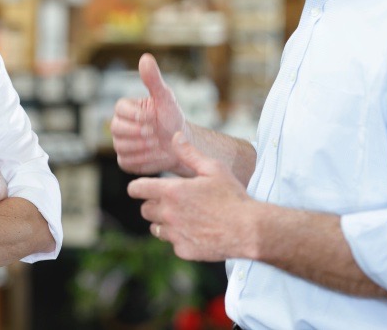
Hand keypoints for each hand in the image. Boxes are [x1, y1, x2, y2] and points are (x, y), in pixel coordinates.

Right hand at [110, 54, 187, 175]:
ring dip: (143, 147)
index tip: (153, 117)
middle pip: (117, 129)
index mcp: (125, 108)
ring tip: (157, 142)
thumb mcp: (165, 98)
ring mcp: (120, 143)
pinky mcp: (125, 160)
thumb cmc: (171, 118)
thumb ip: (153, 80)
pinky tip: (153, 154)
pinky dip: (143, 159)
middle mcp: (119, 125)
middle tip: (155, 132)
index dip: (137, 115)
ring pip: (121, 146)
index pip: (120, 109)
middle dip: (140, 132)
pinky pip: (126, 161)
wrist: (180, 145)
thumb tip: (145, 57)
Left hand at [128, 132, 257, 260]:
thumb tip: (175, 136)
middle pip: (145, 210)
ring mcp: (175, 234)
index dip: (137, 187)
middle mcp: (168, 214)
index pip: (137, 189)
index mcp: (171, 192)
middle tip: (173, 201)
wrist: (249, 230)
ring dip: (164, 222)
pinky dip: (180, 238)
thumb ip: (189, 153)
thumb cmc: (232, 196)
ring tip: (185, 216)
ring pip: (156, 228)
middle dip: (154, 204)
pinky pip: (173, 243)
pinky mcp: (184, 250)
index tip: (142, 188)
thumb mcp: (213, 168)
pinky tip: (197, 231)